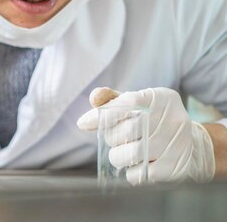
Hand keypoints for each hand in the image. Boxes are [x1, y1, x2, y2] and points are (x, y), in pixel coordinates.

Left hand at [77, 87, 214, 182]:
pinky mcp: (177, 167)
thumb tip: (93, 99)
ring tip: (122, 152)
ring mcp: (178, 143)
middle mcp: (173, 118)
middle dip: (112, 137)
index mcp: (160, 97)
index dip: (103, 114)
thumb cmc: (151, 118)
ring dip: (117, 156)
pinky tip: (135, 164)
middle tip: (115, 139)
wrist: (188, 140)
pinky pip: (141, 174)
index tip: (83, 123)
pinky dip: (130, 172)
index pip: (127, 102)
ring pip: (131, 154)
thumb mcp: (135, 103)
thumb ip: (112, 99)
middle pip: (126, 131)